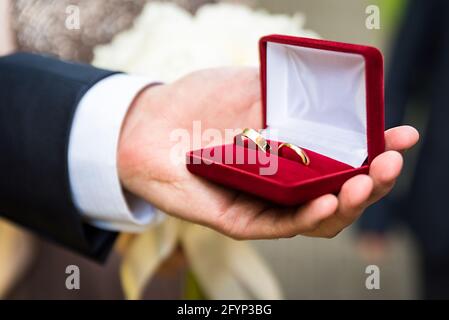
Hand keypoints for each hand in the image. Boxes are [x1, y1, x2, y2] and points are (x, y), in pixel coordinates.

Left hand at [118, 67, 418, 239]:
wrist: (147, 123)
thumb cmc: (196, 102)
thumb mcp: (249, 85)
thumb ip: (287, 90)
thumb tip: (336, 90)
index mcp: (294, 151)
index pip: (345, 158)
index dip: (375, 149)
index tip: (402, 134)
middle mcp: (285, 181)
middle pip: (340, 191)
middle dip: (372, 180)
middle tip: (390, 162)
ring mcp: (265, 202)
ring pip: (318, 216)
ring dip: (349, 203)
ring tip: (366, 183)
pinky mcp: (241, 218)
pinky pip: (280, 225)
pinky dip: (308, 216)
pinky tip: (329, 201)